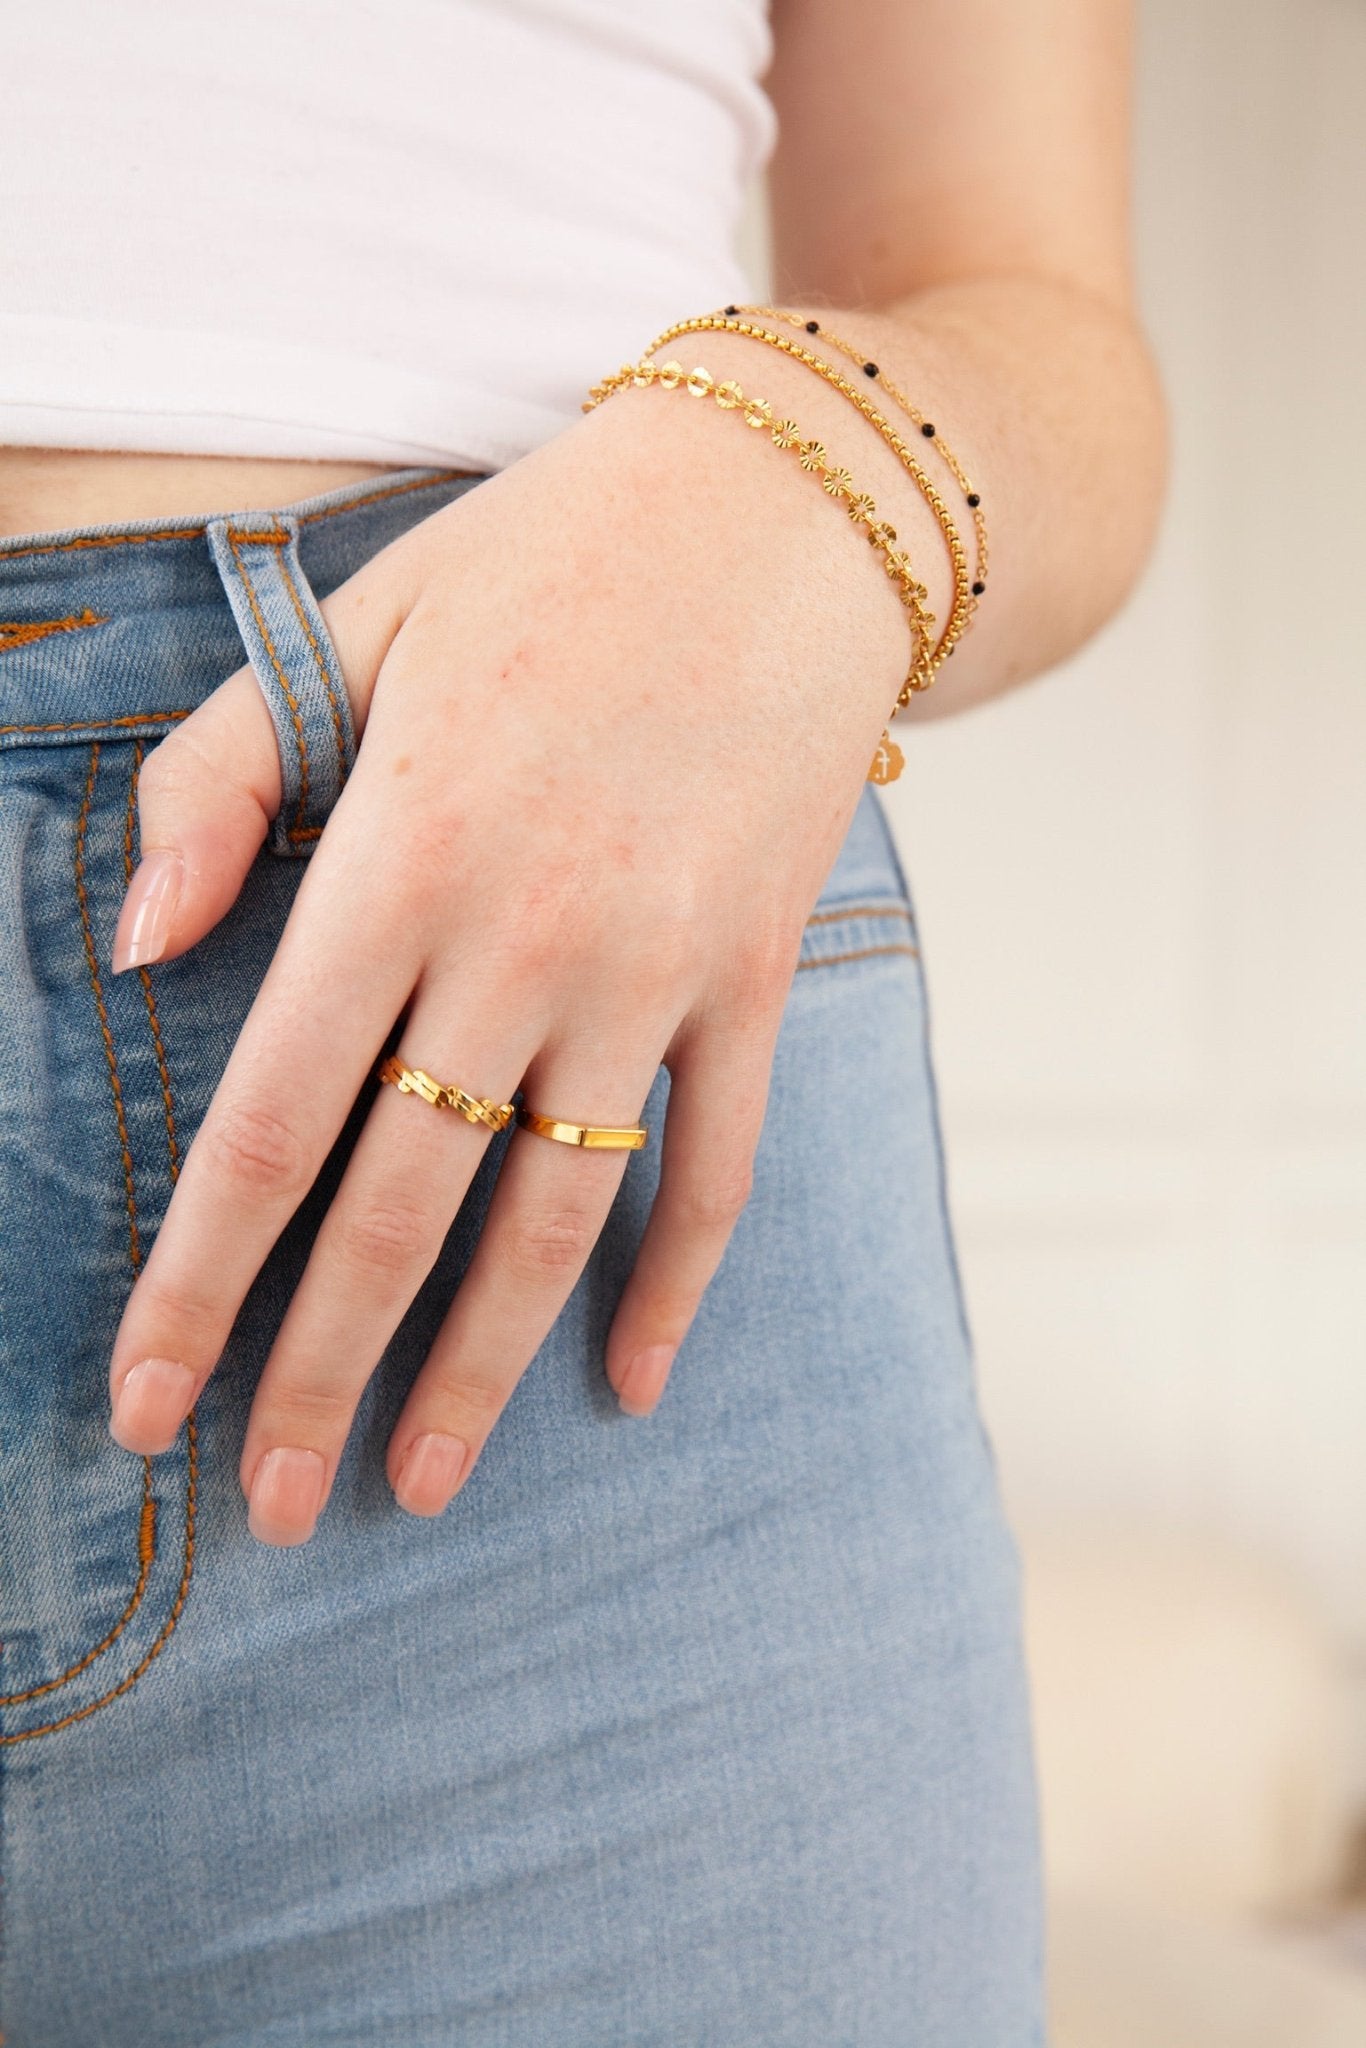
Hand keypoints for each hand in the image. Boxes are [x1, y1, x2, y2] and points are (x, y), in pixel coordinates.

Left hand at [105, 378, 906, 1544]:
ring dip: (478, 1367)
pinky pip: (717, 1165)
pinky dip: (673, 1284)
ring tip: (414, 1481)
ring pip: (552, 1216)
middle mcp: (523, 942)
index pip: (267, 1122)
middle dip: (316, 1369)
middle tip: (269, 1504)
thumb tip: (134, 951)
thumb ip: (219, 784)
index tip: (144, 1404)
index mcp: (396, 857)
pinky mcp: (753, 979)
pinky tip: (627, 1381)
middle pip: (399, 1208)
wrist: (782, 511)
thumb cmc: (547, 559)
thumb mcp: (352, 624)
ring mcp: (654, 971)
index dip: (198, 1280)